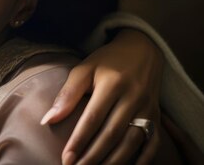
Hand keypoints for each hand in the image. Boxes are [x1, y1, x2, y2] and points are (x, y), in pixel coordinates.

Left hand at [40, 29, 163, 163]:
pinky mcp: (157, 116)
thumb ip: (67, 94)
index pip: (93, 118)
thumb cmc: (106, 61)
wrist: (142, 50)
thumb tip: (47, 120)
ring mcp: (148, 108)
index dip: (79, 139)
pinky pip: (153, 143)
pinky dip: (143, 160)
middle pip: (112, 133)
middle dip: (93, 156)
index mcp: (112, 84)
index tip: (66, 158)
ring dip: (114, 161)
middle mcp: (133, 97)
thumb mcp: (84, 69)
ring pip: (132, 142)